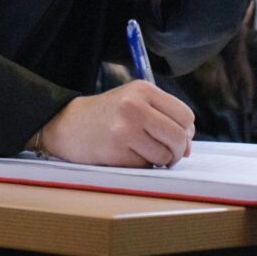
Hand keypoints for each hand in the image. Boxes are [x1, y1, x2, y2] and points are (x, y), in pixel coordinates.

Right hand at [37, 82, 194, 167]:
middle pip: (179, 136)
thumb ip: (163, 116)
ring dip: (160, 160)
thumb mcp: (134, 100)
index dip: (186, 132)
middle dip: (178, 151)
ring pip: (165, 155)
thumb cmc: (108, 115)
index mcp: (143, 89)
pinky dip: (142, 165)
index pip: (185, 115)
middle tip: (168, 154)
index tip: (177, 138)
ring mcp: (124, 129)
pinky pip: (146, 166)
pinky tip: (128, 155)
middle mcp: (134, 106)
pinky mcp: (116, 151)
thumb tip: (188, 146)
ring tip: (144, 152)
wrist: (68, 123)